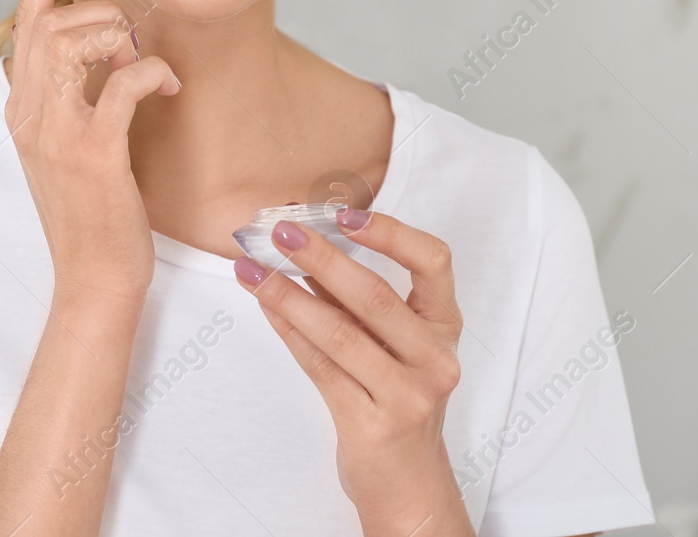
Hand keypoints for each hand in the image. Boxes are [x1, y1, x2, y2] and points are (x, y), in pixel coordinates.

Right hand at [5, 0, 181, 304]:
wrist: (94, 280)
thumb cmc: (93, 216)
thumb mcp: (68, 150)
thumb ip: (70, 101)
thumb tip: (104, 55)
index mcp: (22, 111)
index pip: (24, 27)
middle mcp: (30, 116)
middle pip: (49, 23)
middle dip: (97, 12)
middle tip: (130, 39)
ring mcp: (57, 134)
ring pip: (76, 41)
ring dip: (120, 39)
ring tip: (144, 66)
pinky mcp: (93, 152)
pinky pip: (122, 83)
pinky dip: (151, 73)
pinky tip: (168, 87)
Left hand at [233, 208, 473, 534]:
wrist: (408, 483)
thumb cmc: (397, 398)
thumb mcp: (395, 345)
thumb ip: (360, 299)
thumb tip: (304, 242)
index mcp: (445, 327)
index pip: (434, 262)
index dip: (391, 233)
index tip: (343, 214)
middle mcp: (435, 359)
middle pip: (376, 297)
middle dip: (322, 258)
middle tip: (281, 231)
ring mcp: (408, 395)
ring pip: (341, 334)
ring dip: (289, 295)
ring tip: (252, 268)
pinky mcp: (373, 424)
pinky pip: (321, 367)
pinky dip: (289, 331)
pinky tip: (264, 305)